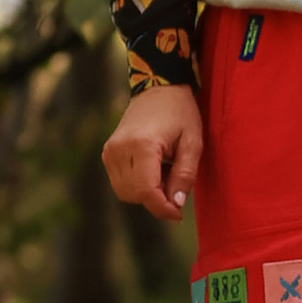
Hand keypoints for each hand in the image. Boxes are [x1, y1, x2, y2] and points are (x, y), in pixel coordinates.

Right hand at [104, 82, 204, 220]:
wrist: (159, 88)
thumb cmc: (181, 113)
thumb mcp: (194, 142)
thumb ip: (185, 175)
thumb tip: (176, 204)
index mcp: (142, 145)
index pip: (146, 191)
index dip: (162, 208)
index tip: (178, 214)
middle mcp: (120, 149)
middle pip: (134, 195)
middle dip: (157, 200)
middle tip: (178, 184)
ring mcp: (110, 151)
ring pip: (125, 192)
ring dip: (147, 192)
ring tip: (166, 171)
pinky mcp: (107, 153)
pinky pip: (120, 182)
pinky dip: (138, 184)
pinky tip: (154, 168)